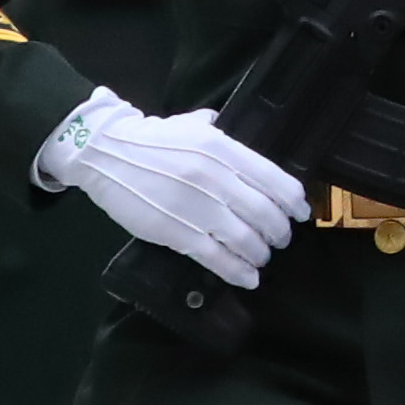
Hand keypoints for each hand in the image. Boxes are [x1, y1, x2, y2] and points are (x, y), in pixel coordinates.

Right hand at [45, 87, 307, 287]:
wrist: (103, 153)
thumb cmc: (150, 139)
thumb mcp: (190, 126)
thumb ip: (218, 132)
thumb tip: (238, 137)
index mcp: (223, 149)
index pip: (276, 180)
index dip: (294, 203)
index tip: (301, 214)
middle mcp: (216, 178)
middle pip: (266, 214)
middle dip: (279, 233)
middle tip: (280, 240)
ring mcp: (198, 207)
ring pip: (246, 240)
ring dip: (261, 255)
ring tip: (262, 259)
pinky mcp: (178, 233)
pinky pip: (218, 258)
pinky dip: (238, 272)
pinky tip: (247, 278)